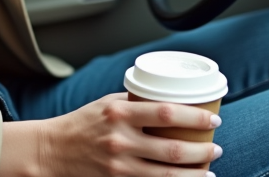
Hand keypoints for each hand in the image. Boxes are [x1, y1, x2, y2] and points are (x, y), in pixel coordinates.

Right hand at [0, 93, 222, 176]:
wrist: (51, 152)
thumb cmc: (82, 124)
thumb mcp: (108, 104)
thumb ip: (137, 103)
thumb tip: (172, 99)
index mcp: (120, 114)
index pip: (168, 113)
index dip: (196, 116)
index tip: (214, 118)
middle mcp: (121, 141)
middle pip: (173, 149)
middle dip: (202, 150)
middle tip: (217, 147)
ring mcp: (119, 166)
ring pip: (167, 176)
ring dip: (195, 174)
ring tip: (210, 170)